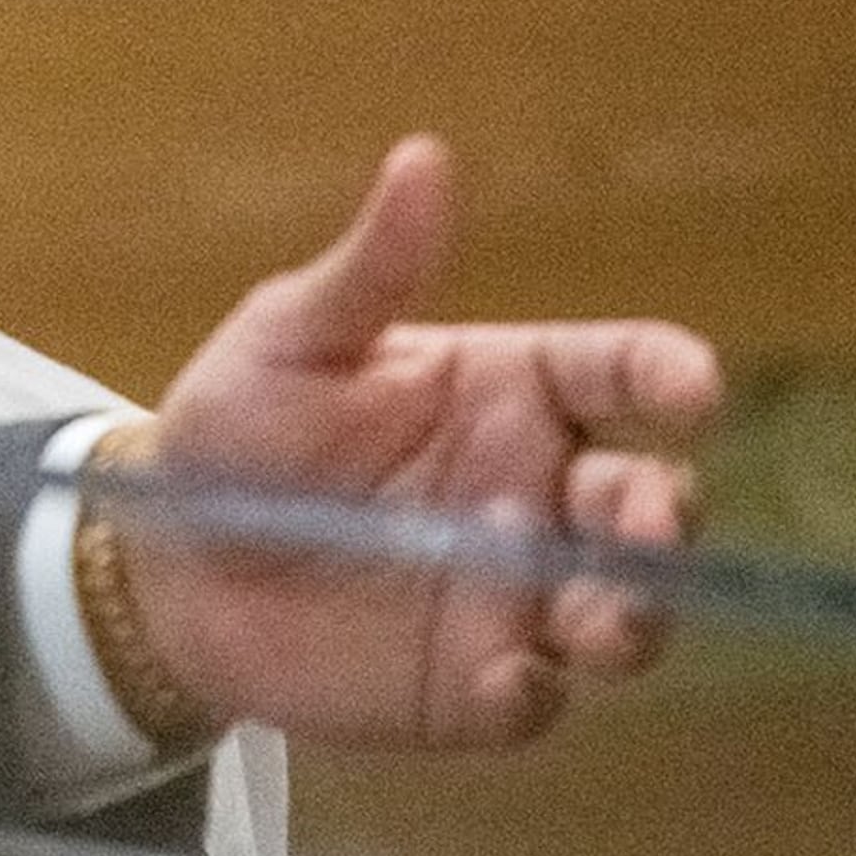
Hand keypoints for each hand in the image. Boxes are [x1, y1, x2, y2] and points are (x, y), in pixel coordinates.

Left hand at [128, 135, 721, 748]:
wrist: (162, 560)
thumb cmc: (234, 430)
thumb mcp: (287, 340)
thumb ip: (368, 271)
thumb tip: (423, 157)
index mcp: (514, 390)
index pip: (623, 372)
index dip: (673, 375)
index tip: (693, 389)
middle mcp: (540, 490)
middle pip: (649, 499)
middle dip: (666, 514)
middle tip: (643, 525)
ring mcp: (517, 592)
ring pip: (622, 606)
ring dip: (632, 612)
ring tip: (599, 618)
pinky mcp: (476, 679)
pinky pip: (537, 698)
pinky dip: (538, 693)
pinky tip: (508, 680)